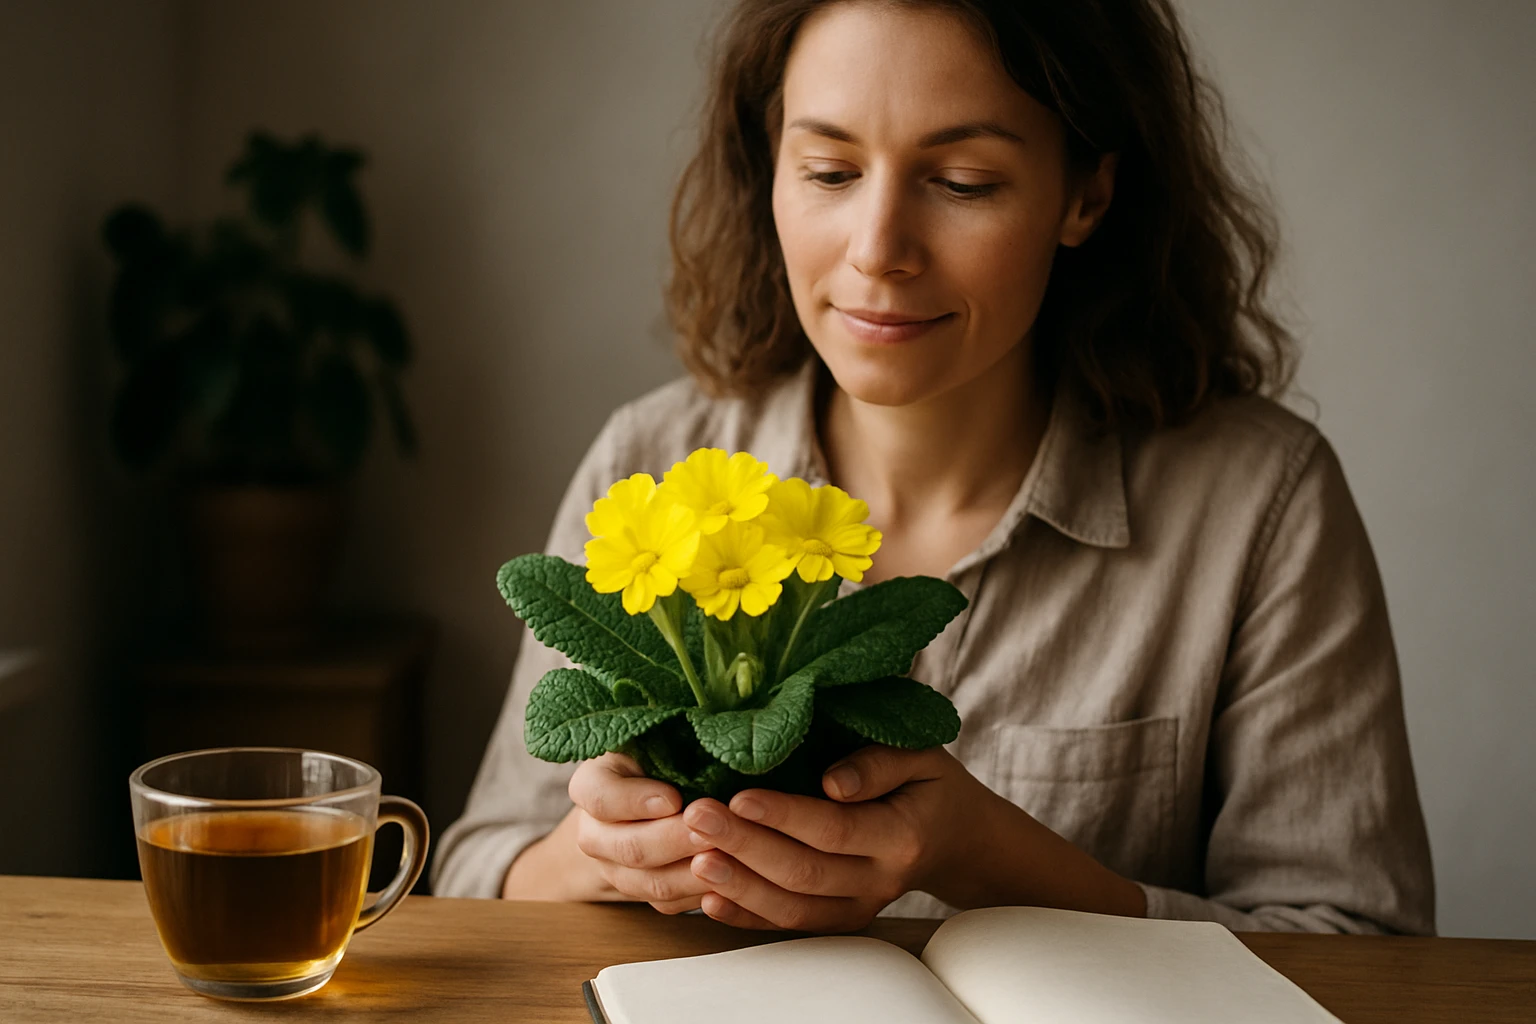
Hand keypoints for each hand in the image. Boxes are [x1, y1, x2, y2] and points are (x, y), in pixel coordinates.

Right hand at [566, 751, 718, 913]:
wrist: (642, 800)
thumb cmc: (657, 754)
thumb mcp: (654, 736)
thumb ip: (668, 739)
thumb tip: (712, 736)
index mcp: (591, 784)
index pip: (601, 796)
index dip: (636, 801)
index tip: (674, 797)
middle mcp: (594, 832)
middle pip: (630, 847)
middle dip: (676, 841)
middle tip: (713, 832)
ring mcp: (614, 869)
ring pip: (651, 884)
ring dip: (693, 876)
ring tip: (730, 859)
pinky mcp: (641, 892)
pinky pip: (670, 903)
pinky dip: (701, 895)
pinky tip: (732, 883)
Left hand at [680, 744, 999, 931]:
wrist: (959, 838)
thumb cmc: (931, 784)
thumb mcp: (920, 755)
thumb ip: (879, 763)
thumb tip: (833, 783)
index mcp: (901, 835)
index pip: (833, 829)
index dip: (784, 816)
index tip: (738, 795)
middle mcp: (881, 880)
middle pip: (804, 872)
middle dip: (745, 846)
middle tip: (697, 817)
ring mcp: (861, 906)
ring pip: (793, 908)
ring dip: (739, 886)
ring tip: (694, 858)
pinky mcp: (843, 919)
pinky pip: (792, 925)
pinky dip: (748, 916)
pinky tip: (708, 899)